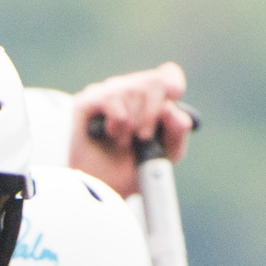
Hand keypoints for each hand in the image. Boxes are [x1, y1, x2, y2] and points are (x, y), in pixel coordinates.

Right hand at [65, 64, 193, 194]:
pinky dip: (117, 123)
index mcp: (153, 98)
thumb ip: (178, 130)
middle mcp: (130, 89)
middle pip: (154, 81)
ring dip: (132, 124)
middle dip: (152, 114)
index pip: (169, 75)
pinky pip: (113, 100)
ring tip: (122, 142)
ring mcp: (108, 92)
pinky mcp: (87, 100)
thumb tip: (169, 108)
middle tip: (143, 137)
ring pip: (133, 90)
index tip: (168, 107)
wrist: (105, 190)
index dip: (172, 86)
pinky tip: (109, 134)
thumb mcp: (167, 153)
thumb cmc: (134, 169)